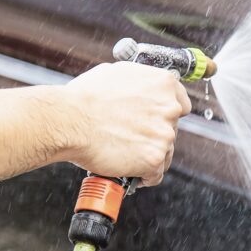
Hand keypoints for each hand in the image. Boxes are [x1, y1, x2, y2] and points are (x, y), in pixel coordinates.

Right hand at [58, 62, 190, 185]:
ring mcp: (164, 135)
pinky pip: (156, 174)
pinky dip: (144, 176)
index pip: (181, 105)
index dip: (166, 116)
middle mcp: (169, 108)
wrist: (69, 120)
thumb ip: (138, 83)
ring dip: (150, 156)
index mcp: (163, 84)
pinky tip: (131, 173)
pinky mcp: (154, 159)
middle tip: (131, 139)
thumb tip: (139, 89)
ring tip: (127, 157)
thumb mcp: (116, 74)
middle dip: (153, 135)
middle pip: (171, 129)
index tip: (156, 122)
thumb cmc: (84, 97)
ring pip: (165, 152)